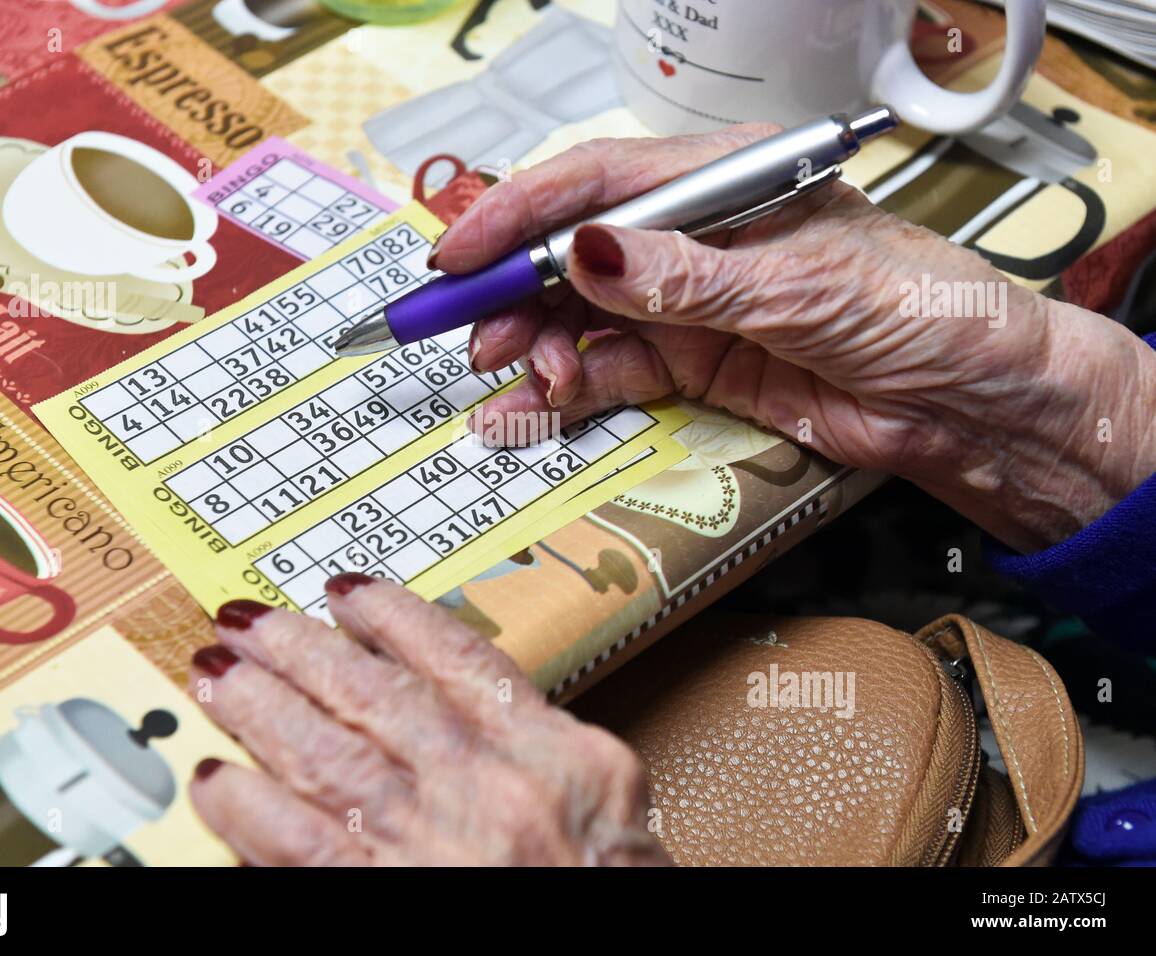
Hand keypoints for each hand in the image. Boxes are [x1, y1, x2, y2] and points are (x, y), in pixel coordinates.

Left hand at [188, 575, 669, 865]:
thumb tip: (468, 692)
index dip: (390, 616)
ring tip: (219, 671)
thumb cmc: (613, 892)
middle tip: (250, 618)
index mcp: (554, 755)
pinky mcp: (379, 900)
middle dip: (299, 648)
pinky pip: (299, 845)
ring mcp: (431, 844)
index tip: (348, 592)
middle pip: (373, 694)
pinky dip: (249, 806)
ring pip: (325, 753)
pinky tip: (216, 776)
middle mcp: (489, 787)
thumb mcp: (609, 798)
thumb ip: (541, 740)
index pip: (456, 658)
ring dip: (261, 706)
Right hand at [437, 125, 1155, 552]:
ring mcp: (690, 304)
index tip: (459, 254)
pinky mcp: (695, 364)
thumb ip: (685, 277)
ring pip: (582, 318)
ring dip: (536, 348)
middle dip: (512, 292)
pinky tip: (535, 406)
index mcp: (721, 183)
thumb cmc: (918, 309)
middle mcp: (695, 239)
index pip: (597, 183)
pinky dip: (568, 389)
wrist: (969, 404)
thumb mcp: (797, 284)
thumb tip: (590, 253)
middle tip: (468, 335)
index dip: (518, 215)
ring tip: (516, 380)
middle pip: (573, 253)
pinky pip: (611, 371)